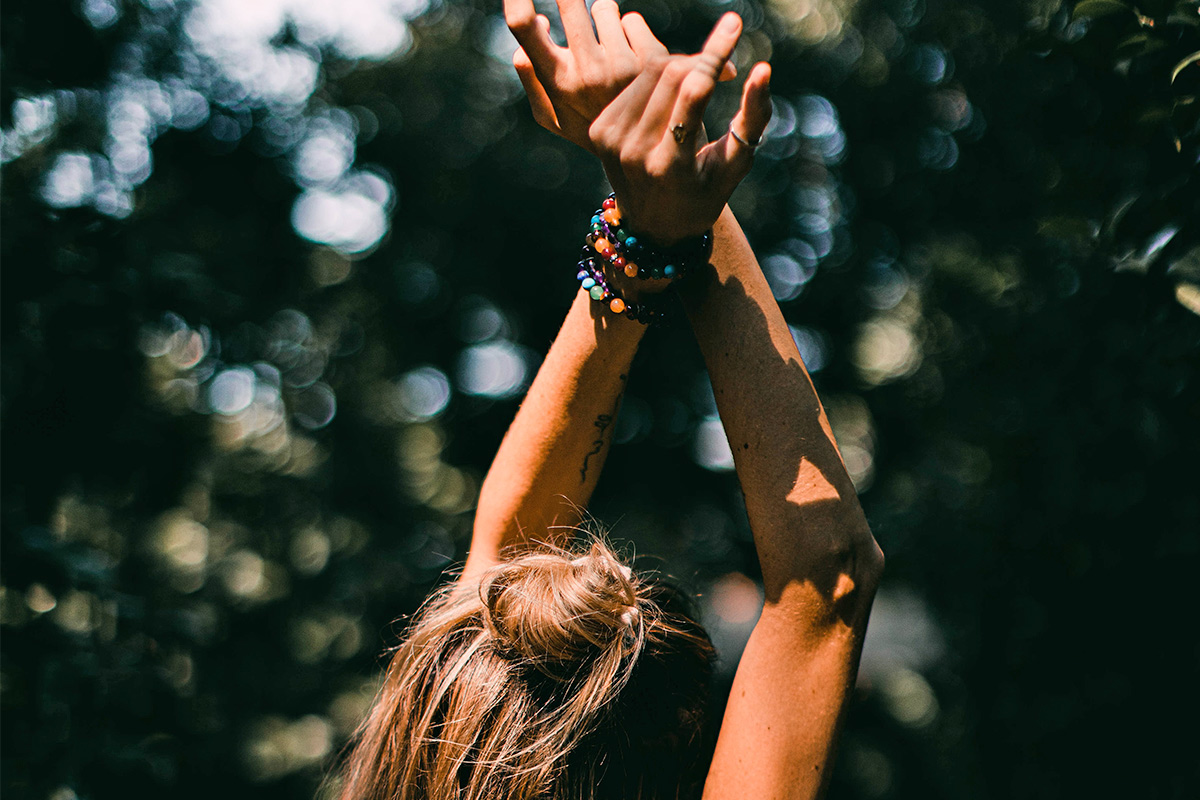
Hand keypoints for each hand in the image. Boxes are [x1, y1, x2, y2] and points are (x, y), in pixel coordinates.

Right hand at [504, 0, 734, 150]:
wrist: (648, 159)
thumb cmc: (590, 131)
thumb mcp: (553, 118)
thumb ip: (532, 77)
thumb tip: (538, 24)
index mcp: (559, 83)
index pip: (524, 28)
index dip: (517, 2)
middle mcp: (589, 71)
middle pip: (570, 1)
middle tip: (571, 3)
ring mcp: (623, 63)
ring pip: (604, 8)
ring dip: (604, 21)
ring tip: (608, 51)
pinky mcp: (654, 58)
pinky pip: (632, 21)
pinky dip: (631, 33)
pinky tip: (633, 61)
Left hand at [589, 14, 771, 244]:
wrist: (655, 226)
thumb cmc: (706, 194)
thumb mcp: (735, 164)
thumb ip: (753, 117)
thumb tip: (763, 69)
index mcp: (669, 166)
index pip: (693, 93)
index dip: (714, 54)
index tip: (734, 23)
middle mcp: (634, 152)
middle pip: (670, 75)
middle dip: (702, 60)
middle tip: (726, 67)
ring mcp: (610, 141)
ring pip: (651, 72)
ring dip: (683, 67)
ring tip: (703, 83)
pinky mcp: (598, 130)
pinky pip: (634, 82)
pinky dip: (659, 78)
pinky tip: (674, 96)